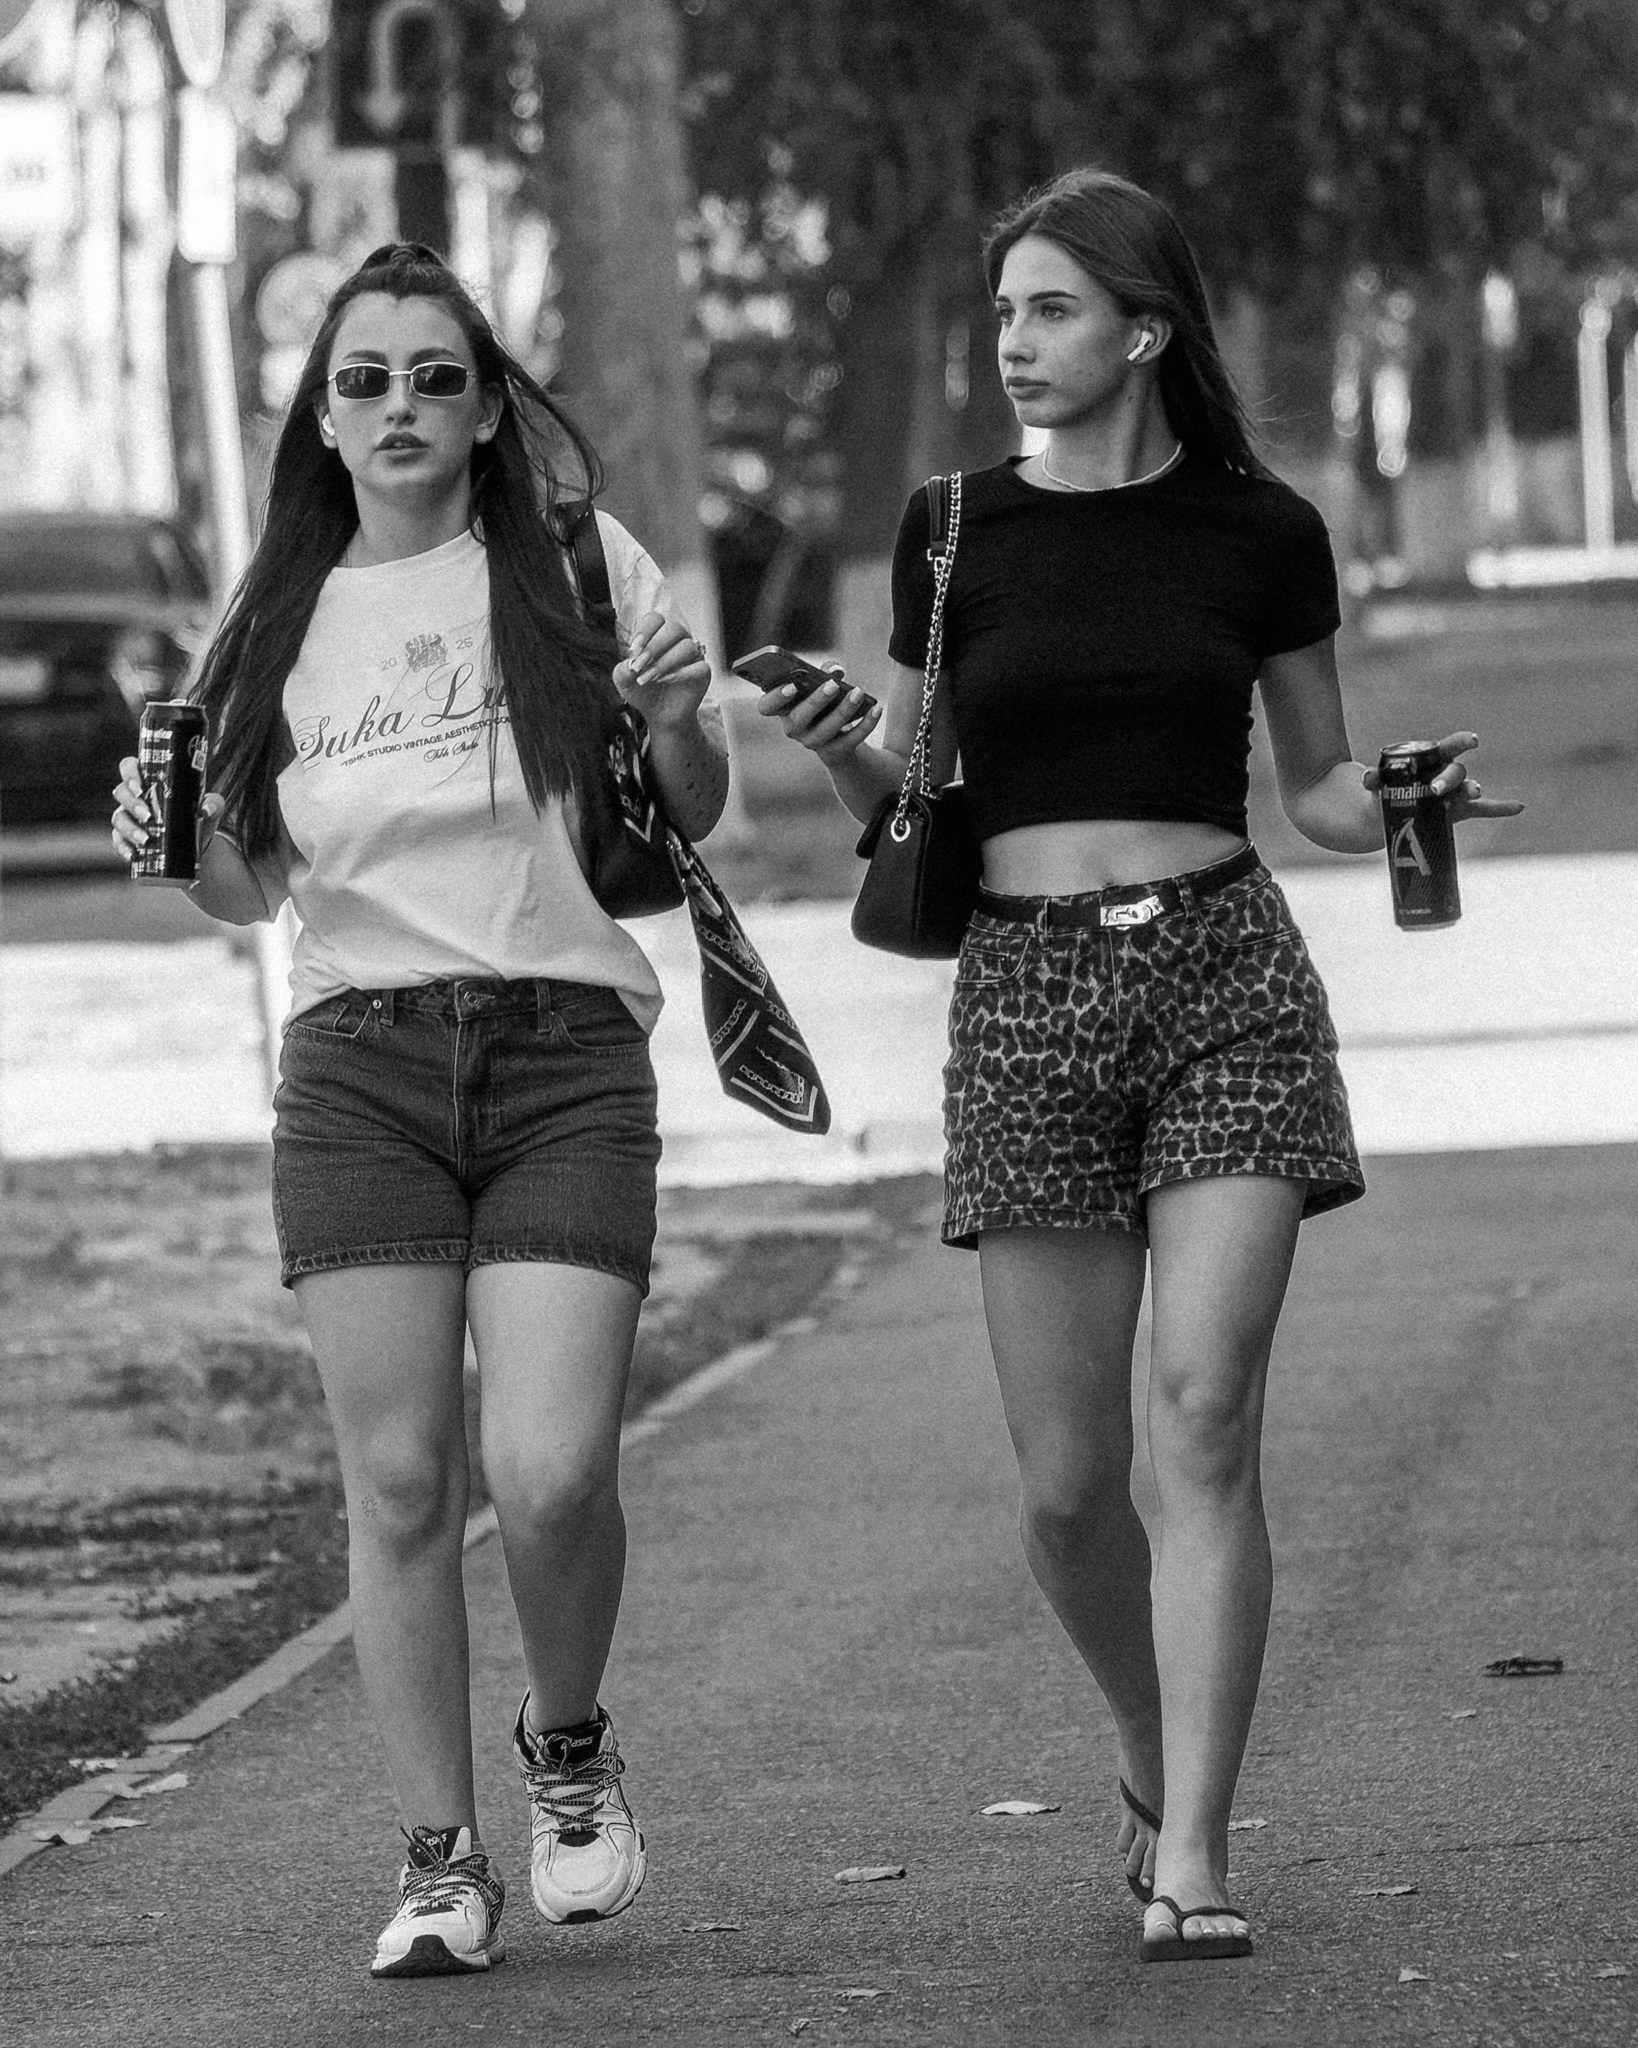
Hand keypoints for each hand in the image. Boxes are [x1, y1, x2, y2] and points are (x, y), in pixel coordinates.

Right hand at [110, 755, 224, 865]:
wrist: (197, 846)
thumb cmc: (198, 817)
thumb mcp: (210, 808)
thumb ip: (213, 804)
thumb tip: (206, 810)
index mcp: (149, 781)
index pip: (129, 767)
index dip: (130, 774)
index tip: (141, 786)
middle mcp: (134, 797)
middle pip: (120, 792)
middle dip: (132, 804)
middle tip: (148, 816)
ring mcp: (128, 817)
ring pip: (118, 818)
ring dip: (129, 828)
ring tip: (145, 839)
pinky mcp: (126, 839)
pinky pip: (118, 842)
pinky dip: (124, 848)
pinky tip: (134, 854)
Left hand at [613, 611, 711, 729]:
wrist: (658, 714)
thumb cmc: (643, 691)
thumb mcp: (624, 681)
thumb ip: (622, 670)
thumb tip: (631, 664)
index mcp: (659, 634)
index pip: (655, 619)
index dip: (644, 631)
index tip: (633, 650)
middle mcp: (678, 640)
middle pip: (673, 628)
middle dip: (654, 646)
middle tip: (639, 665)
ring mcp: (693, 655)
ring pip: (687, 646)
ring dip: (665, 662)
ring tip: (650, 678)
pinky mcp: (703, 672)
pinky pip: (699, 666)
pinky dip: (681, 673)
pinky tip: (666, 680)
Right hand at [753, 662, 881, 763]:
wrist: (838, 736)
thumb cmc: (823, 701)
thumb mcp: (821, 683)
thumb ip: (825, 671)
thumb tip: (836, 670)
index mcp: (782, 708)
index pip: (766, 707)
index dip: (775, 698)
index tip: (791, 686)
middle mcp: (793, 728)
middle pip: (798, 719)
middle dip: (815, 702)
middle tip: (832, 685)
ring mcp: (812, 743)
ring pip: (826, 730)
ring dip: (843, 711)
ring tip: (859, 692)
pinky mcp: (834, 752)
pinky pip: (850, 740)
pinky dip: (866, 724)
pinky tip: (876, 708)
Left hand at [1361, 731, 1522, 823]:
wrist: (1382, 816)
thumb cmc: (1382, 792)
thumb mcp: (1375, 785)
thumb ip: (1373, 779)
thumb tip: (1368, 778)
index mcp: (1431, 760)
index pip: (1450, 747)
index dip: (1462, 742)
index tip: (1472, 741)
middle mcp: (1446, 774)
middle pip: (1456, 772)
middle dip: (1449, 779)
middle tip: (1435, 790)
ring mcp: (1453, 795)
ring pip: (1467, 790)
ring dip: (1471, 792)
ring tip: (1474, 794)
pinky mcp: (1456, 814)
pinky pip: (1482, 811)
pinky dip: (1499, 808)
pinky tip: (1517, 807)